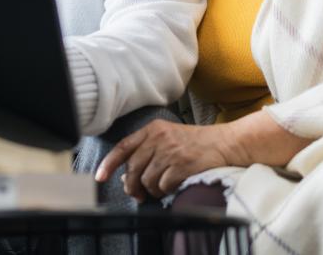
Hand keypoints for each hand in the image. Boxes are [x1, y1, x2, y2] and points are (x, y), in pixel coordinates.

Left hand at [94, 119, 232, 202]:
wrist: (223, 143)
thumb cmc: (194, 143)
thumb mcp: (167, 138)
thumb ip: (146, 152)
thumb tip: (125, 177)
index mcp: (152, 129)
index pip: (123, 146)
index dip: (109, 163)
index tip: (99, 177)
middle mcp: (158, 138)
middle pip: (133, 168)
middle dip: (132, 186)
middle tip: (138, 194)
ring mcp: (170, 151)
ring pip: (147, 180)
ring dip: (152, 190)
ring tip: (162, 187)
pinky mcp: (181, 164)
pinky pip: (163, 186)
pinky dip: (165, 191)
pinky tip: (173, 186)